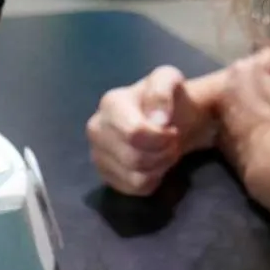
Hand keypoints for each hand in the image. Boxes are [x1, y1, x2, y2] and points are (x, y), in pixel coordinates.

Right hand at [87, 65, 218, 195]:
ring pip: (134, 177)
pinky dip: (152, 180)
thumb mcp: (170, 80)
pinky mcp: (106, 176)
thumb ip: (162, 92)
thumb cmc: (169, 99)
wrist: (170, 118)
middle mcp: (96, 129)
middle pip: (134, 158)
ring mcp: (98, 154)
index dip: (161, 137)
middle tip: (172, 142)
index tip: (173, 129)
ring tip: (165, 152)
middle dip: (163, 153)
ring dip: (160, 167)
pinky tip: (155, 165)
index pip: (134, 133)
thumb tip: (158, 120)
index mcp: (110, 103)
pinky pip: (133, 189)